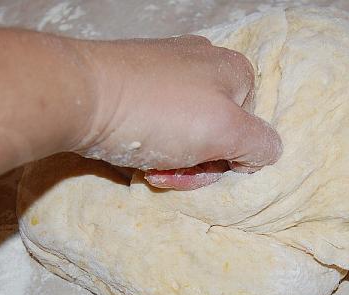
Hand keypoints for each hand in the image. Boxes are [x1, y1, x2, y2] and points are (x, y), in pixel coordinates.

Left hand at [73, 35, 281, 188]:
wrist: (79, 94)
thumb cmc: (158, 113)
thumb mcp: (224, 131)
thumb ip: (259, 143)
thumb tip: (268, 152)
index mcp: (234, 71)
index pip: (251, 129)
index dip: (230, 159)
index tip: (202, 171)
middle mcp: (203, 65)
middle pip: (216, 133)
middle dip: (197, 165)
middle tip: (170, 174)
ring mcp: (165, 71)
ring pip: (185, 134)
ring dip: (173, 160)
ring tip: (149, 167)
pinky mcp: (134, 82)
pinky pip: (156, 124)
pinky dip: (151, 146)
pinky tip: (135, 154)